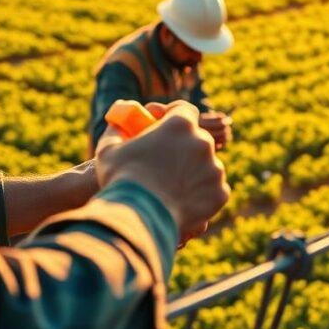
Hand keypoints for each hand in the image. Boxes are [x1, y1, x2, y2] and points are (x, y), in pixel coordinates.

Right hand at [95, 101, 229, 241]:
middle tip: (168, 164)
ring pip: (207, 166)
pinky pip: (213, 190)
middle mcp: (203, 142)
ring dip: (195, 172)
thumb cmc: (121, 179)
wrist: (139, 217)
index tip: (168, 127)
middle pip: (197, 139)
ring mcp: (214, 168)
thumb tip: (116, 124)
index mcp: (180, 125)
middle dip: (185, 148)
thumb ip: (116, 132)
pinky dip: (202, 195)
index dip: (176, 117)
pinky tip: (183, 202)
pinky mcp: (220, 193)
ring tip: (173, 188)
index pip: (185, 111)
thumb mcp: (109, 150)